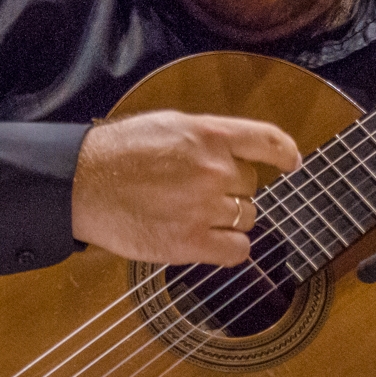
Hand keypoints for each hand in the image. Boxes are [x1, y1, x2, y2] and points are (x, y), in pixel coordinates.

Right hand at [70, 110, 301, 265]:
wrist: (83, 183)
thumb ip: (206, 138)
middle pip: (251, 186)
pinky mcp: (191, 242)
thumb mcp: (168, 125)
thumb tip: (234, 153)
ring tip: (193, 214)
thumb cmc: (118, 152)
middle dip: (232, 190)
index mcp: (208, 134)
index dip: (285, 153)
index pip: (266, 140)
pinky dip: (229, 248)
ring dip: (228, 219)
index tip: (292, 162)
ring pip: (246, 218)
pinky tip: (210, 242)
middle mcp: (214, 169)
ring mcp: (204, 206)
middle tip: (197, 191)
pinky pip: (237, 251)